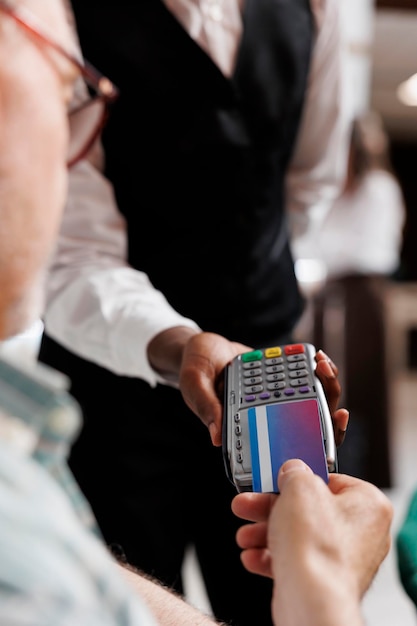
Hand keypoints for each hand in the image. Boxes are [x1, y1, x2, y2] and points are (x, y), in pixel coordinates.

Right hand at [149, 330, 347, 446]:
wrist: (202, 347)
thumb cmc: (194, 367)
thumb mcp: (194, 384)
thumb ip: (206, 406)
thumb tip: (216, 437)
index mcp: (250, 427)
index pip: (284, 445)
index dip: (314, 443)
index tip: (331, 426)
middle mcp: (269, 417)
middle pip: (310, 424)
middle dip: (328, 408)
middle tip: (327, 384)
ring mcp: (278, 398)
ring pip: (313, 401)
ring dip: (325, 384)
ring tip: (322, 363)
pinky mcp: (282, 379)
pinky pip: (306, 380)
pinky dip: (315, 370)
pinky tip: (317, 357)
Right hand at [232, 459, 392, 596]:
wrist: (312, 598)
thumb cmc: (317, 547)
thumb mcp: (300, 487)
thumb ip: (295, 472)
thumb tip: (292, 471)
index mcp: (368, 504)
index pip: (329, 480)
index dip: (297, 478)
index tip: (276, 479)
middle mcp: (362, 533)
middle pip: (308, 509)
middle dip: (270, 508)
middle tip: (250, 504)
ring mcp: (344, 560)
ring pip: (298, 536)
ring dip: (266, 533)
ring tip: (246, 534)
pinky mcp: (325, 581)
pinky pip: (296, 561)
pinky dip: (272, 557)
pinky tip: (252, 555)